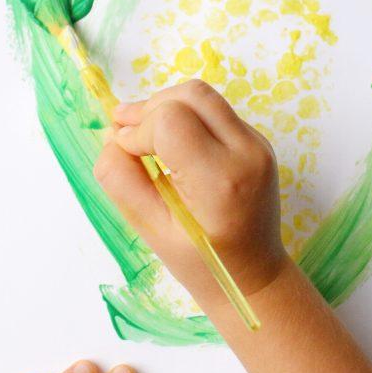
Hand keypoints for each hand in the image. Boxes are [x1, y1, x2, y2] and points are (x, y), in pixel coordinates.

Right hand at [94, 79, 290, 306]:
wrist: (252, 277)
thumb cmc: (200, 263)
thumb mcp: (150, 229)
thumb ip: (122, 180)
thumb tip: (113, 137)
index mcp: (219, 182)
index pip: (170, 122)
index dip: (137, 130)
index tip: (125, 152)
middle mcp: (246, 154)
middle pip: (190, 95)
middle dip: (150, 108)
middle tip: (125, 132)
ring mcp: (258, 145)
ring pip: (202, 95)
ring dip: (166, 107)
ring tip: (143, 134)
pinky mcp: (258, 142)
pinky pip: (214, 110)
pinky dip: (185, 117)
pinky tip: (170, 146)